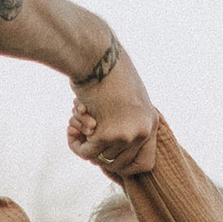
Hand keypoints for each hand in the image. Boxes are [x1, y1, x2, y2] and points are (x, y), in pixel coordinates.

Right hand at [66, 43, 157, 175]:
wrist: (98, 56)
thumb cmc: (108, 72)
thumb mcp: (128, 99)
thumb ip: (125, 123)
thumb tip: (106, 154)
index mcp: (152, 122)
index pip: (144, 164)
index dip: (123, 165)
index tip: (107, 156)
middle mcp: (144, 131)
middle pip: (119, 164)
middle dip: (98, 155)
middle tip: (84, 138)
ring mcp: (127, 135)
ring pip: (100, 158)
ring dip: (84, 146)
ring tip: (76, 126)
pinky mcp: (107, 134)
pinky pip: (87, 152)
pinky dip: (75, 144)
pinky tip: (70, 129)